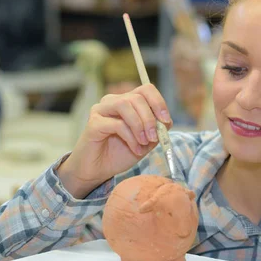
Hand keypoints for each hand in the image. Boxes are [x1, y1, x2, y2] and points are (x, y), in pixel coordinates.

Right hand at [57, 84, 171, 197]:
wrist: (98, 170)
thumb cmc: (120, 154)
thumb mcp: (145, 142)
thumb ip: (156, 130)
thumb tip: (167, 121)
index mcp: (127, 102)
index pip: (146, 90)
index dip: (158, 102)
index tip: (166, 120)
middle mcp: (113, 101)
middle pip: (137, 97)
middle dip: (150, 118)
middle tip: (154, 137)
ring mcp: (101, 110)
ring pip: (125, 104)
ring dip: (140, 125)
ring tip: (145, 142)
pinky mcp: (93, 123)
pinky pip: (117, 124)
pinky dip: (131, 137)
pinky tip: (136, 149)